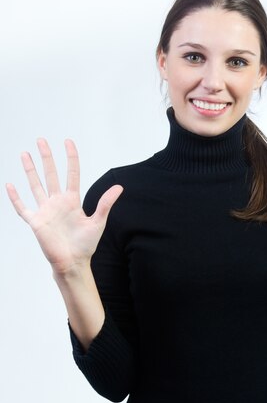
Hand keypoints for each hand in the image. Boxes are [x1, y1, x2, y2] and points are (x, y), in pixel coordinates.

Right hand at [6, 138, 122, 274]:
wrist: (73, 263)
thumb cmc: (86, 245)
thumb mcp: (98, 222)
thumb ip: (106, 204)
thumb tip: (119, 187)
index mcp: (72, 201)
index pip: (71, 174)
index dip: (70, 158)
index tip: (68, 142)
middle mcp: (57, 203)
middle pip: (51, 175)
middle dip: (46, 157)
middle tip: (41, 140)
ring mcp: (45, 211)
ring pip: (36, 186)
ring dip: (30, 170)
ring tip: (25, 154)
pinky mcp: (36, 222)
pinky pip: (22, 208)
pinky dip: (15, 198)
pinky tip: (9, 185)